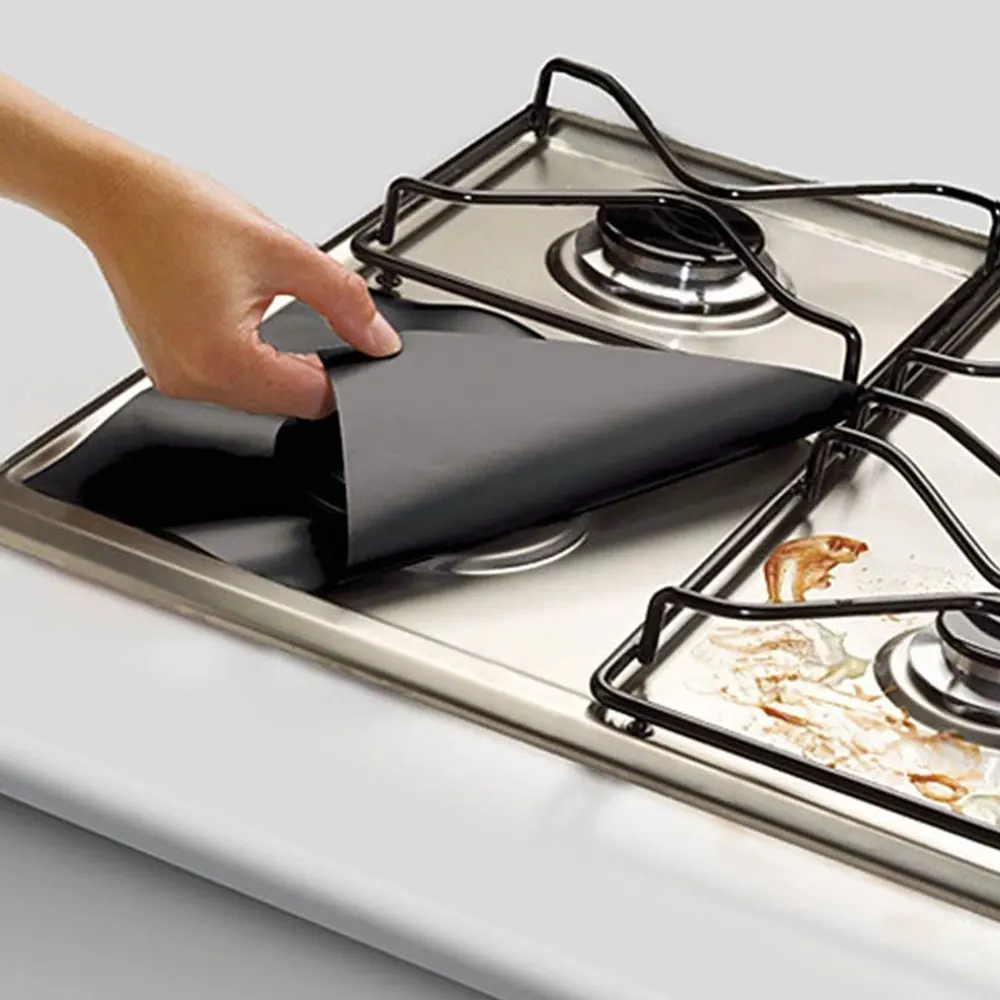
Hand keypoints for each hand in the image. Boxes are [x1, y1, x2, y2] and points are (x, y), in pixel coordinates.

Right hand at [76, 150, 399, 419]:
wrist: (113, 195)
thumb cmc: (176, 213)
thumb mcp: (282, 251)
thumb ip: (345, 301)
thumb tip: (379, 340)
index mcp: (221, 359)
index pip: (312, 400)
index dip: (344, 373)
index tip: (351, 340)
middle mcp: (193, 381)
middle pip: (285, 402)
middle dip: (309, 364)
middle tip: (301, 306)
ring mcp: (175, 379)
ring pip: (258, 393)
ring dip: (276, 359)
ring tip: (257, 300)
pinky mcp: (168, 368)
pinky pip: (227, 379)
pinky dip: (247, 355)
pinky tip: (237, 311)